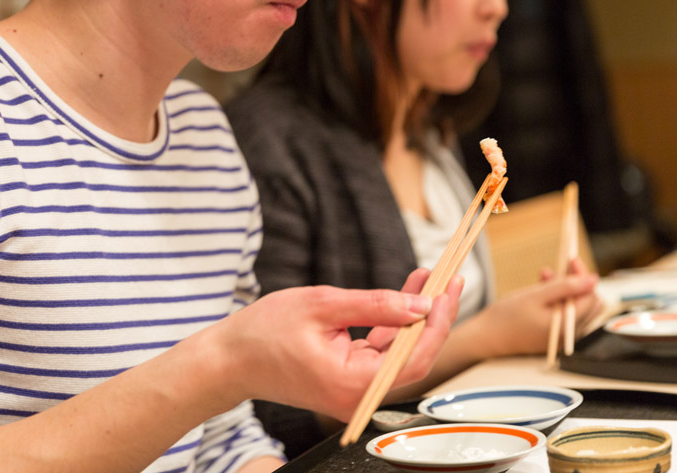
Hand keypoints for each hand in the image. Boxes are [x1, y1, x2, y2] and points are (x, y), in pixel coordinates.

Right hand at [211, 268, 462, 421]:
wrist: (228, 360)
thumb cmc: (264, 332)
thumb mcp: (322, 305)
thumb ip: (375, 305)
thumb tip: (421, 304)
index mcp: (352, 383)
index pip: (414, 358)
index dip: (437, 322)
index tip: (447, 288)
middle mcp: (358, 396)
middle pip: (412, 359)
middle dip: (432, 317)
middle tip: (447, 279)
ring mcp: (353, 392)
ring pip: (399, 355)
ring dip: (414, 318)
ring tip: (427, 280)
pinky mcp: (347, 382)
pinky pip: (380, 355)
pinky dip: (393, 327)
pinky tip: (403, 298)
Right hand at [470, 258, 600, 357]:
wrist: (487, 337)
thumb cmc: (507, 317)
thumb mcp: (535, 296)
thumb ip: (565, 287)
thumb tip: (592, 279)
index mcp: (567, 327)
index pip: (590, 297)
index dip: (583, 276)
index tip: (571, 260)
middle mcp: (570, 335)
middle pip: (589, 303)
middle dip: (576, 283)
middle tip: (559, 267)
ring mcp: (563, 336)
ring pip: (577, 307)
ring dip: (565, 289)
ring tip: (544, 276)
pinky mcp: (554, 335)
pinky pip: (565, 313)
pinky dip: (558, 298)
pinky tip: (542, 288)